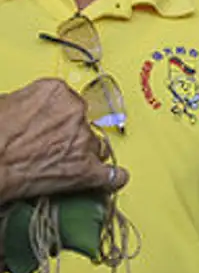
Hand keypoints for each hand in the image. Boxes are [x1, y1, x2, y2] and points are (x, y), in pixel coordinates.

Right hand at [0, 79, 125, 202]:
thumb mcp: (3, 105)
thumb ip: (26, 104)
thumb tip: (27, 112)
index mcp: (55, 92)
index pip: (69, 100)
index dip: (58, 115)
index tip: (52, 123)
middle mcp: (75, 112)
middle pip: (85, 123)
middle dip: (72, 135)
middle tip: (52, 145)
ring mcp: (83, 142)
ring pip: (97, 147)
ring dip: (86, 155)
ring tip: (66, 164)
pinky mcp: (87, 170)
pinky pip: (113, 175)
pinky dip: (113, 179)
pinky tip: (112, 179)